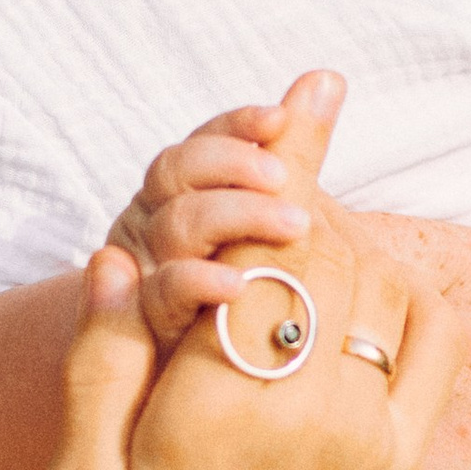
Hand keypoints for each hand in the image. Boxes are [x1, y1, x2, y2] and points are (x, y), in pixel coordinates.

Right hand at [47, 90, 459, 469]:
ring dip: (353, 242)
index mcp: (222, 412)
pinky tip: (358, 294)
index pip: (270, 244)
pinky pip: (432, 343)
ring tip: (302, 230)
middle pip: (339, 248)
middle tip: (280, 161)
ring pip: (391, 284)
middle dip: (308, 196)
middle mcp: (316, 416)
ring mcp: (375, 442)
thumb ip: (94, 372)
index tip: (295, 103)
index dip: (281, 166)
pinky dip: (408, 293)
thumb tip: (117, 257)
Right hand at [107, 68, 342, 349]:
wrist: (160, 390)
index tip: (279, 118)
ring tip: (292, 222)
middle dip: (234, 164)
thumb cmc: (227, 298)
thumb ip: (285, 157)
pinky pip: (162, 296)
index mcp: (178, 199)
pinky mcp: (145, 331)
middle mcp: (153, 227)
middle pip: (177, 172)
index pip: (201, 145)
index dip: (236, 127)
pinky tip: (237, 282)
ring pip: (176, 224)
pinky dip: (197, 281)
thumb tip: (328, 79)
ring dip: (233, 213)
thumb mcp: (257, 228)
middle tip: (287, 176)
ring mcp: (143, 275)